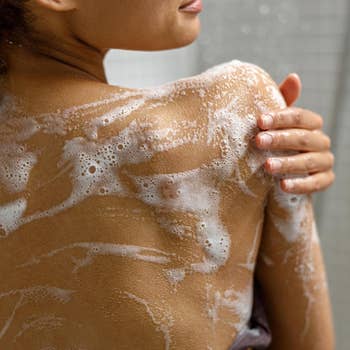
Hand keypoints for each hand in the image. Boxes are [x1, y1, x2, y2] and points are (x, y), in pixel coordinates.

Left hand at [255, 73, 334, 193]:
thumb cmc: (277, 143)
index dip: (280, 118)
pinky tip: (283, 186)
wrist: (280, 173)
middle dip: (280, 139)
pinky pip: (316, 183)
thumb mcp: (277, 124)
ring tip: (267, 166)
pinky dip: (300, 185)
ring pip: (309, 161)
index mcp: (310, 124)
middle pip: (303, 137)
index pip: (300, 117)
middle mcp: (321, 140)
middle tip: (258, 142)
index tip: (259, 121)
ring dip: (287, 163)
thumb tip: (294, 77)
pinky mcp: (324, 180)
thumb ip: (283, 103)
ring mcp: (324, 161)